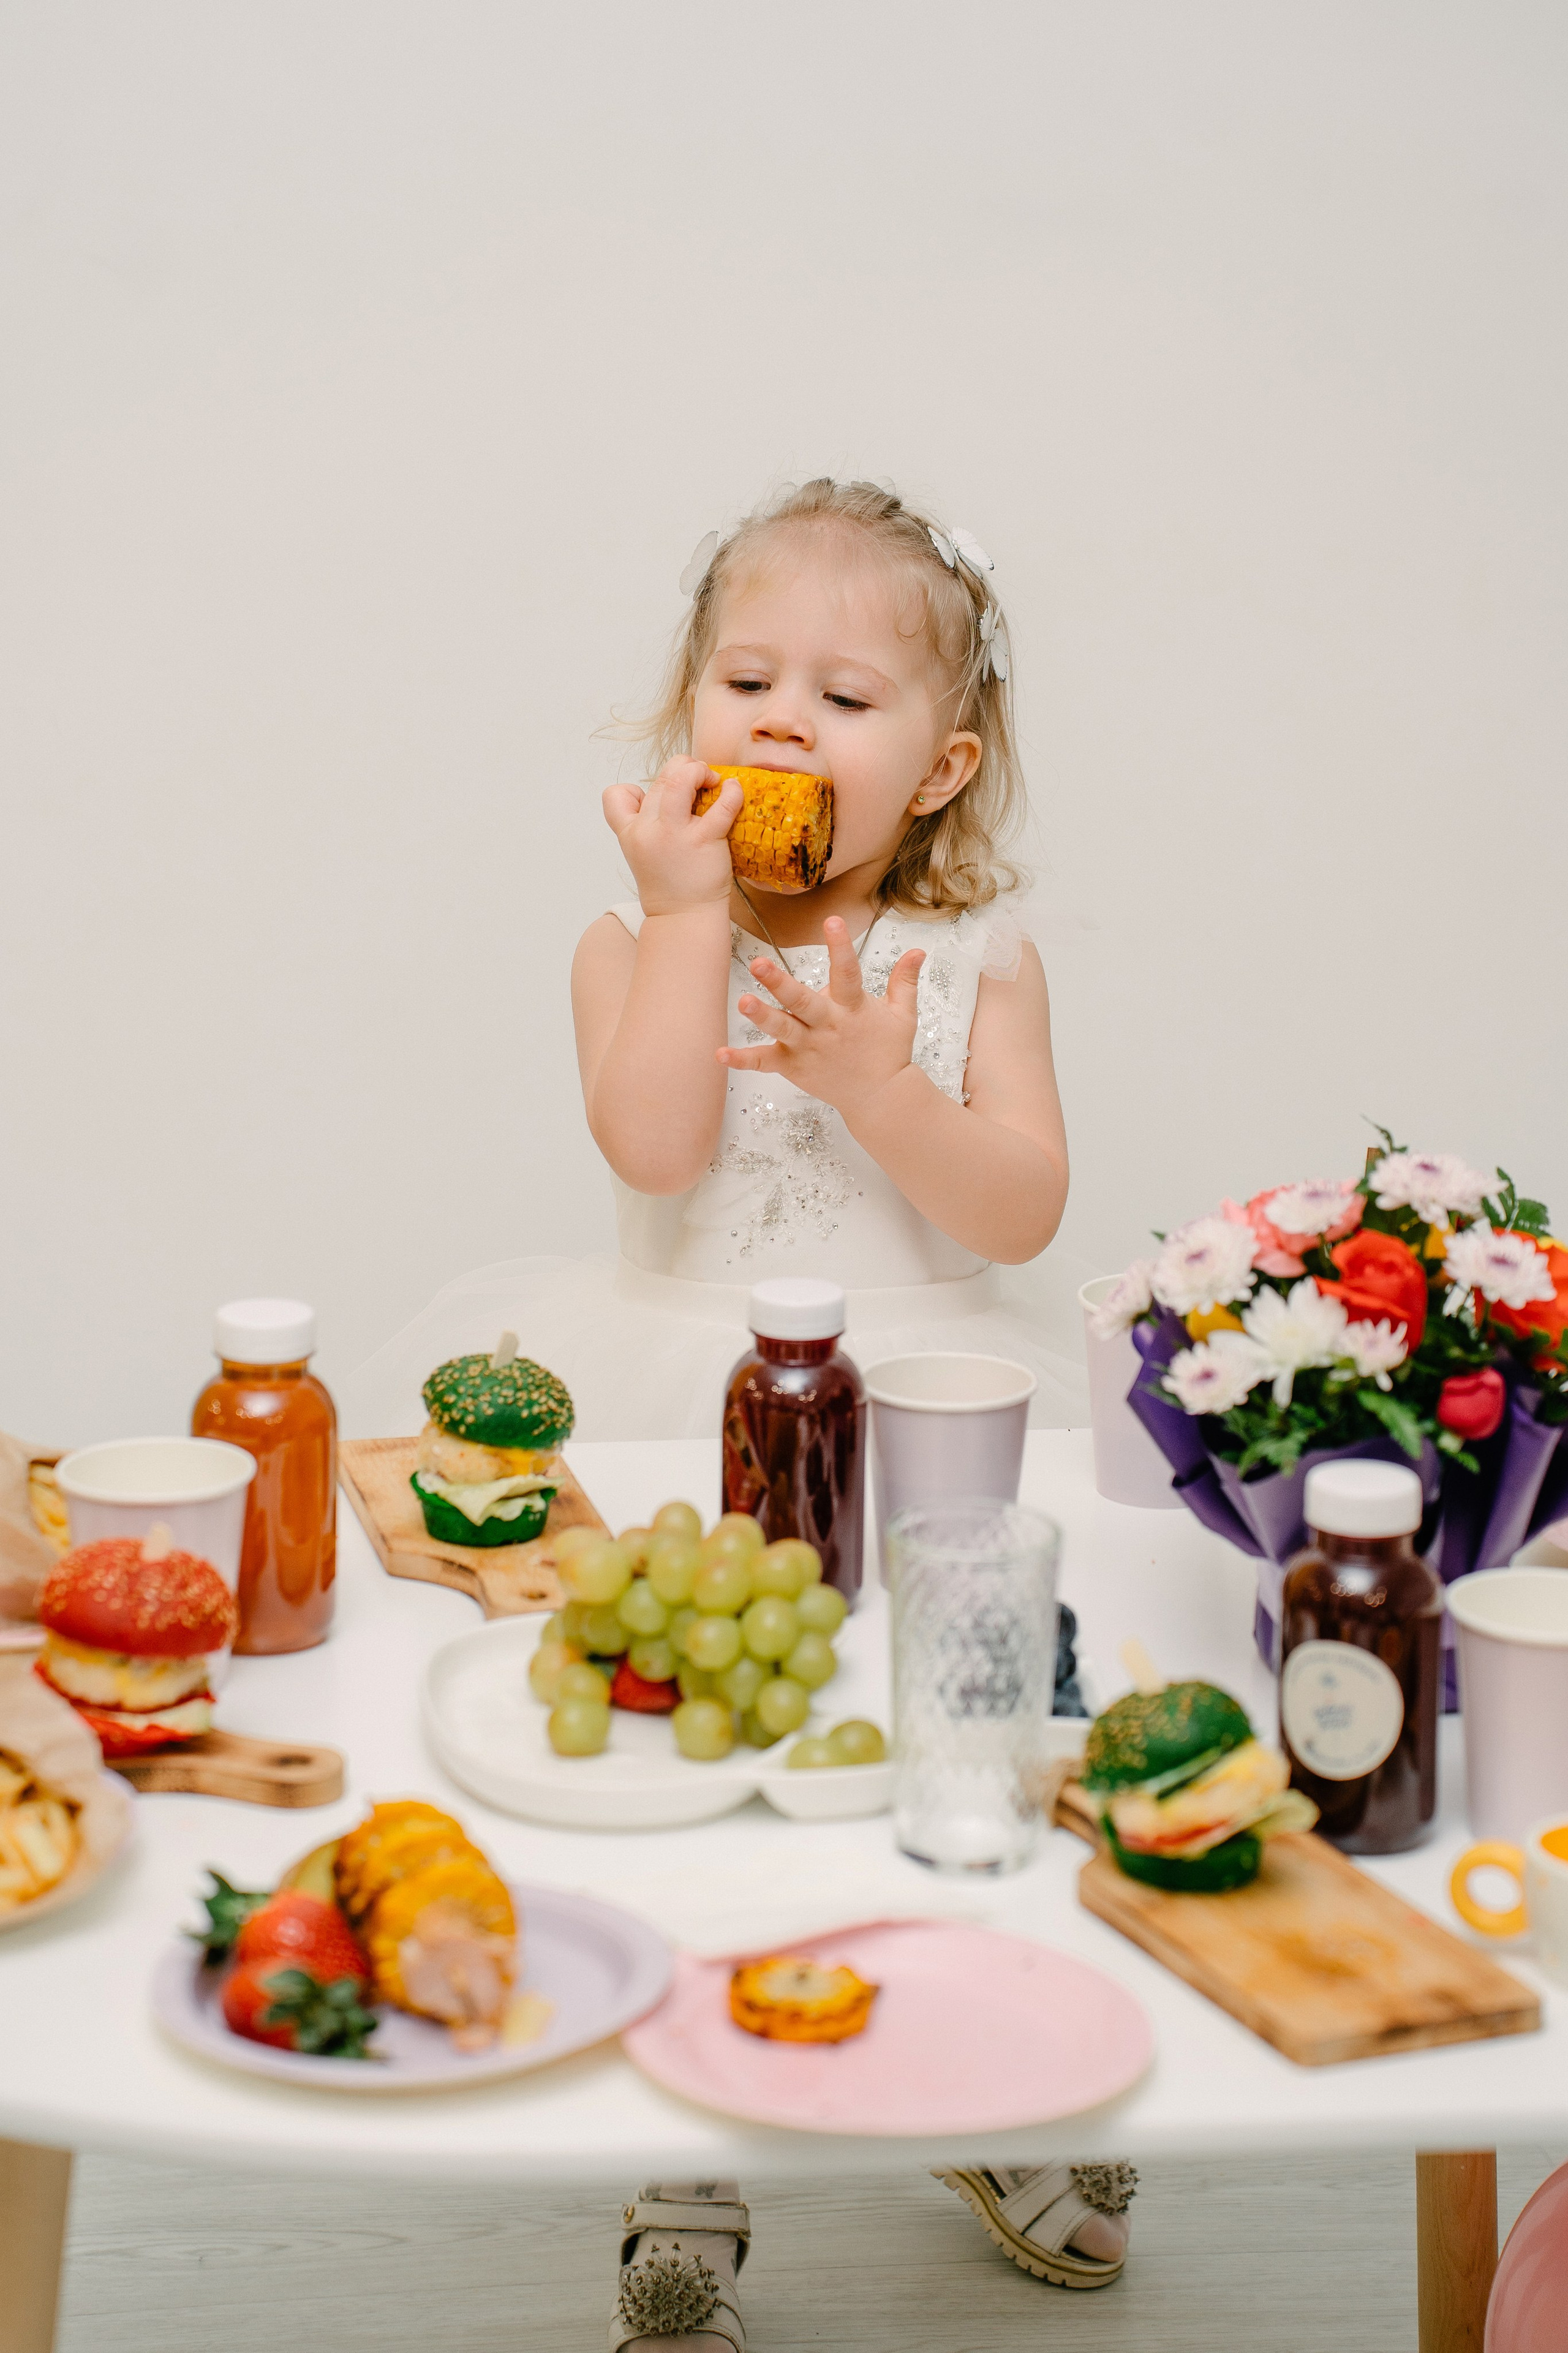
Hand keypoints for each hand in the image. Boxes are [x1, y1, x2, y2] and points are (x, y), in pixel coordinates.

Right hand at [602, 757, 741, 916]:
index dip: (634, 786)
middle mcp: (648, 830)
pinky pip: (720, 805)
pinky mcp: (703, 841)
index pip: (614, 795)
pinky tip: (734, 790)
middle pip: (660, 778)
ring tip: (711, 780)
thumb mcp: (642, 853)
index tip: (656, 796)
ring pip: (680, 779)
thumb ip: (645, 824)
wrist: (683, 918)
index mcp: (631, 832)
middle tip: (700, 780)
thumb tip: (660, 794)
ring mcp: (674, 835)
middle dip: (684, 768)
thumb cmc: (670, 884)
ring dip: (699, 771)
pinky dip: (731, 791)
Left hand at [718, 915, 926, 1117]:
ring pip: (782, 1029)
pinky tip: (720, 1054)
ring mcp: (809, 1048)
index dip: (840, 946)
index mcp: (853, 1008)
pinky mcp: (794, 1067)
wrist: (882, 1099)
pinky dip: (743, 1060)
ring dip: (762, 1016)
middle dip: (781, 982)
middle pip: (803, 1002)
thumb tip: (918, 950)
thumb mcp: (902, 1015)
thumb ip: (904, 980)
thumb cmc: (890, 1053)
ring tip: (743, 1001)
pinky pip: (765, 1062)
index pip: (847, 972)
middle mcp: (829, 1026)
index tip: (831, 920)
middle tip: (760, 963)